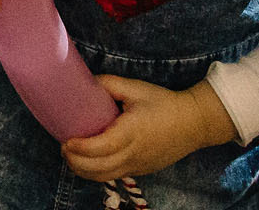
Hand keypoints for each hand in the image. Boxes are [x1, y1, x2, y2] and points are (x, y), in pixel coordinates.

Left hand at [62, 77, 237, 181]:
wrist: (195, 123)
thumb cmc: (164, 103)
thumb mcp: (135, 88)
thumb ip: (108, 84)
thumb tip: (84, 82)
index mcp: (132, 132)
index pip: (102, 147)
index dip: (81, 148)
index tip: (66, 140)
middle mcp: (135, 153)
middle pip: (100, 168)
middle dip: (76, 161)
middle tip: (63, 147)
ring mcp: (139, 165)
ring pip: (105, 177)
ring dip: (84, 171)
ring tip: (70, 156)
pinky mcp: (142, 170)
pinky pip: (115, 176)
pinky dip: (97, 173)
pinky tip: (87, 162)